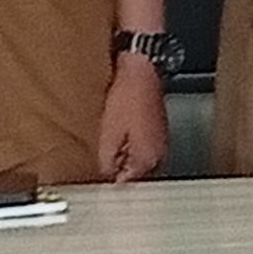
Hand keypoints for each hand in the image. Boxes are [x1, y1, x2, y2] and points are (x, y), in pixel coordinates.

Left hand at [96, 56, 168, 181]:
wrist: (141, 68)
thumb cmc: (128, 96)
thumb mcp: (108, 134)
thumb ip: (106, 163)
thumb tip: (104, 178)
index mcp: (147, 159)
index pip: (125, 184)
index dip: (106, 181)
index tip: (93, 175)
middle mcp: (158, 153)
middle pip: (132, 174)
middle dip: (114, 169)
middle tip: (97, 158)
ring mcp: (159, 139)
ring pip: (135, 159)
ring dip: (120, 155)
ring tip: (106, 140)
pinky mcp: (156, 127)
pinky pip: (139, 144)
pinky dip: (126, 141)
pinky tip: (116, 130)